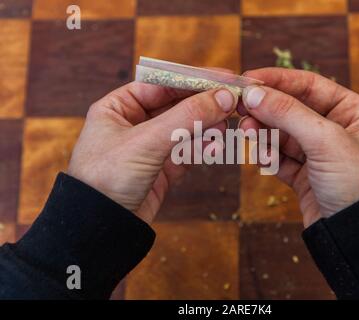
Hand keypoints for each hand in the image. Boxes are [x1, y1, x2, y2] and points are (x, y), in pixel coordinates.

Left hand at [68, 82, 236, 224]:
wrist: (100, 228)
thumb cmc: (107, 178)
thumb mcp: (147, 140)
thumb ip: (187, 116)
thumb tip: (223, 97)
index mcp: (118, 108)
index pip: (162, 83)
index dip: (194, 79)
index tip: (225, 78)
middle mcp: (133, 124)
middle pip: (177, 105)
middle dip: (204, 105)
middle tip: (233, 102)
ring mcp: (149, 147)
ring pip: (186, 129)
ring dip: (206, 127)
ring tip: (225, 128)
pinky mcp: (161, 169)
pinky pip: (188, 152)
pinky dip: (202, 148)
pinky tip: (214, 148)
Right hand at [239, 68, 358, 227]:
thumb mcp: (326, 141)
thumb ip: (288, 113)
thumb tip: (252, 93)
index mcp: (353, 112)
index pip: (309, 85)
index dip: (277, 80)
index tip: (248, 78)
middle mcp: (336, 130)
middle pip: (291, 109)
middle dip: (266, 109)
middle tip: (240, 108)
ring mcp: (319, 154)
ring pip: (282, 134)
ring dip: (263, 132)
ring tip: (247, 133)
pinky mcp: (305, 176)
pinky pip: (279, 157)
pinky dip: (267, 154)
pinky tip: (260, 155)